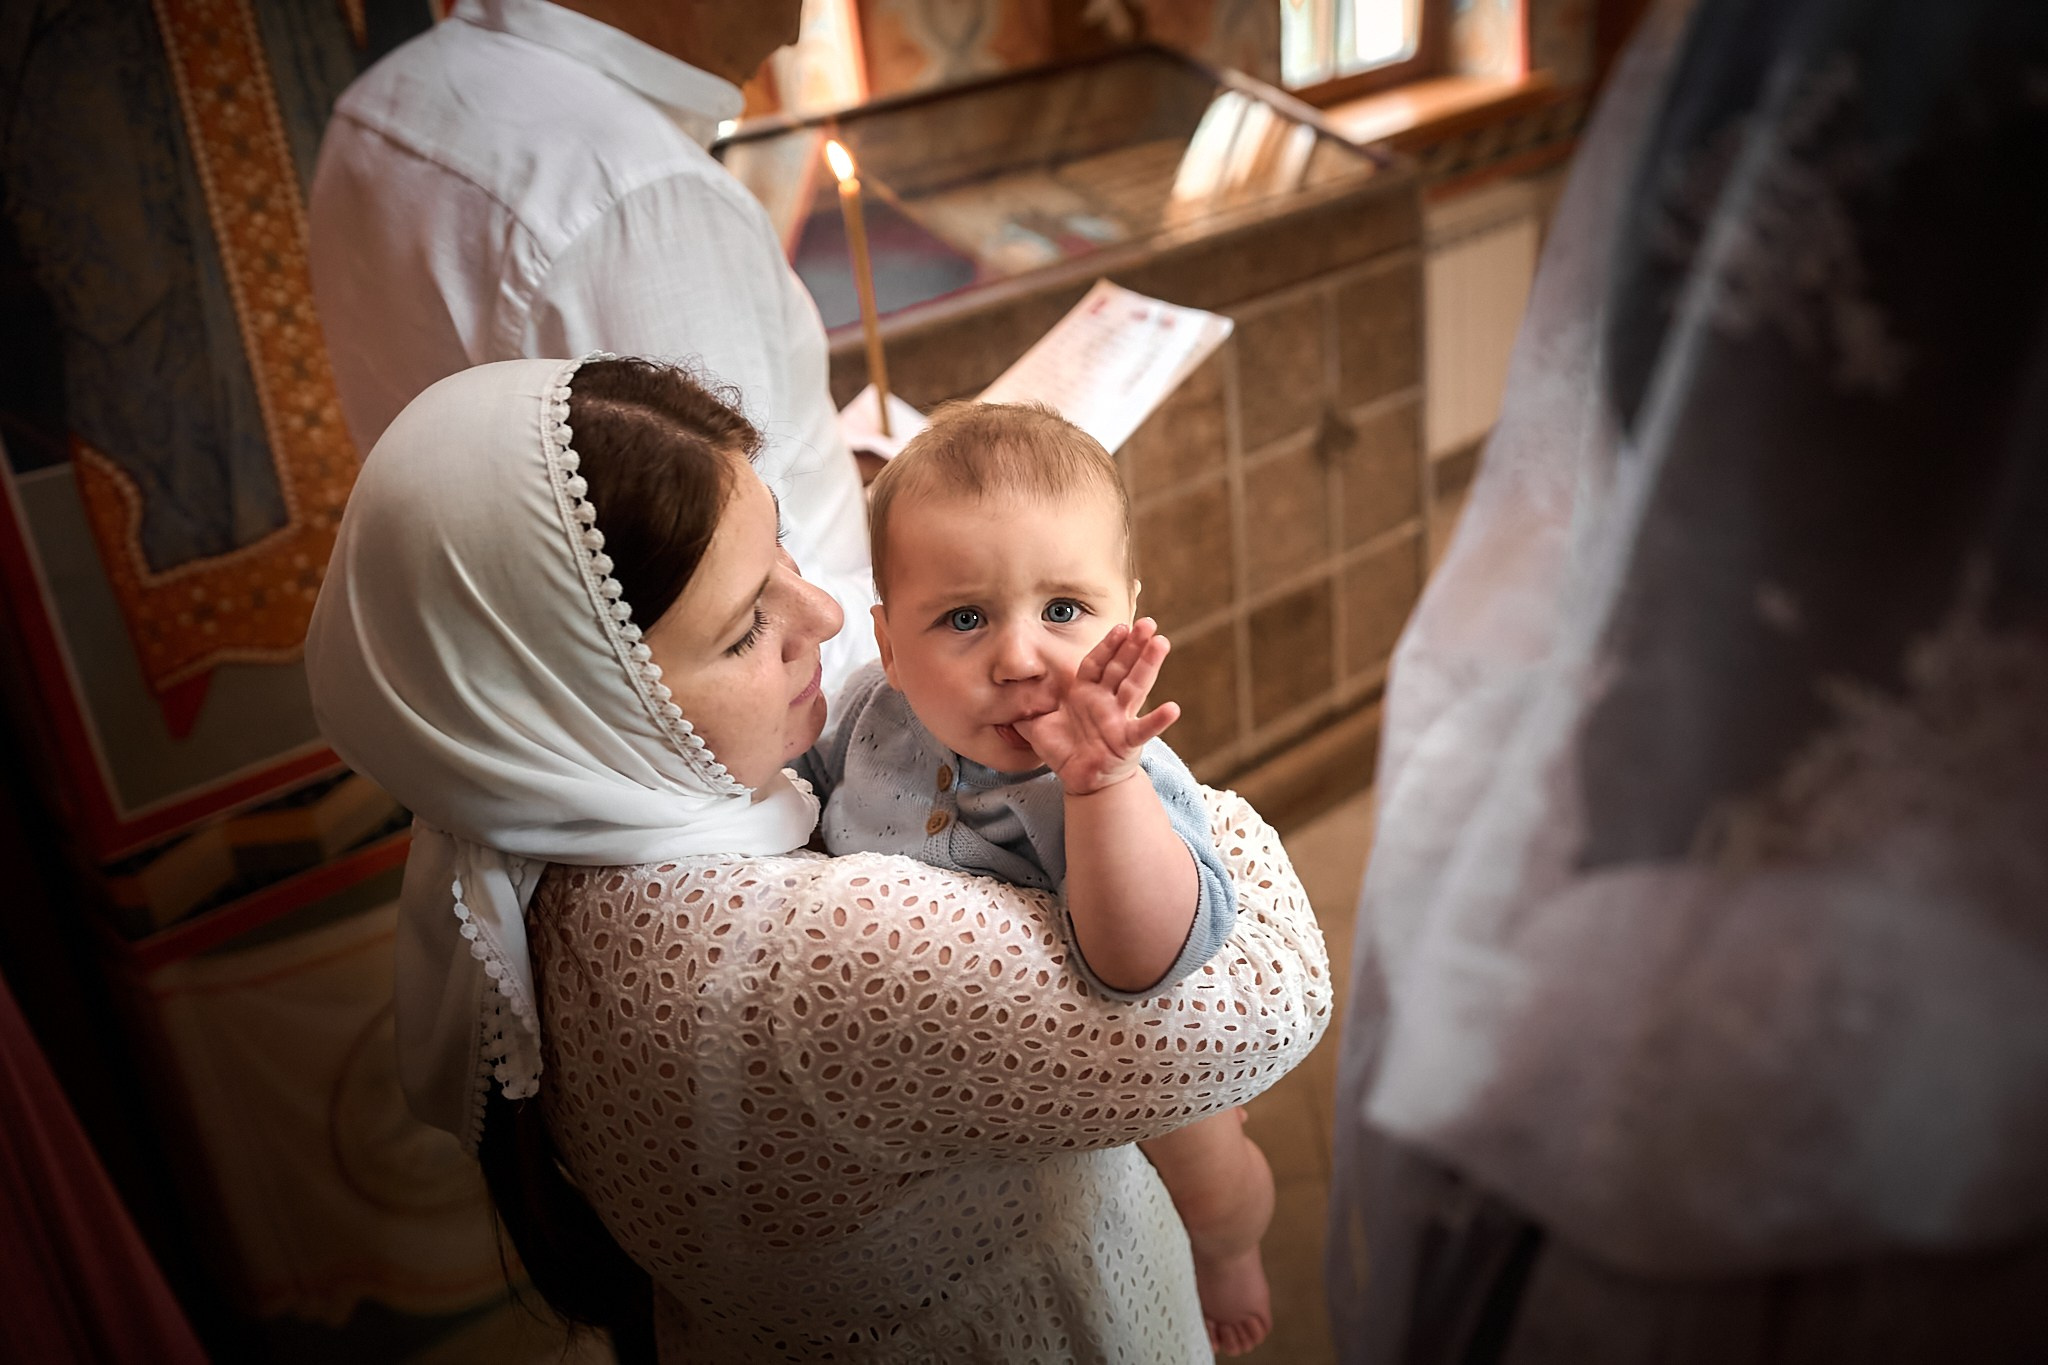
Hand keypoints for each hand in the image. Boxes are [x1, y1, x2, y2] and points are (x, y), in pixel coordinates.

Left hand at [1015, 618, 1180, 794]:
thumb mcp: (1035, 725)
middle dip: (1134, 644)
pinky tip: (1173, 708)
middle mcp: (1106, 701)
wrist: (1082, 780)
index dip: (1108, 645)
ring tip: (1162, 643)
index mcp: (1086, 692)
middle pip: (1121, 667)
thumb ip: (1021, 707)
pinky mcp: (1127, 741)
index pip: (1097, 662)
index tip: (1120, 626)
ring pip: (1135, 687)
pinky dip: (1158, 720)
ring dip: (1148, 665)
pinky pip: (1143, 729)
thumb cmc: (1064, 749)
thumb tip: (996, 690)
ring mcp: (1119, 719)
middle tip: (1148, 623)